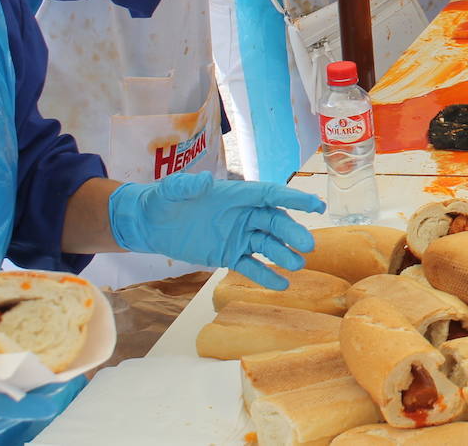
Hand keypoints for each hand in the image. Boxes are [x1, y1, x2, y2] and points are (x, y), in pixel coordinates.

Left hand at [108, 172, 325, 289]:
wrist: (150, 224)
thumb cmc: (164, 200)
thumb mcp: (172, 190)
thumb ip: (187, 185)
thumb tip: (203, 181)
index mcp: (237, 196)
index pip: (271, 195)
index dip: (294, 198)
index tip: (317, 205)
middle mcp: (244, 215)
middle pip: (275, 223)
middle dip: (293, 233)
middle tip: (308, 246)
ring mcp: (239, 236)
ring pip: (268, 245)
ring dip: (283, 254)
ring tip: (297, 265)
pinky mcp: (229, 255)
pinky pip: (251, 266)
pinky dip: (266, 275)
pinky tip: (282, 286)